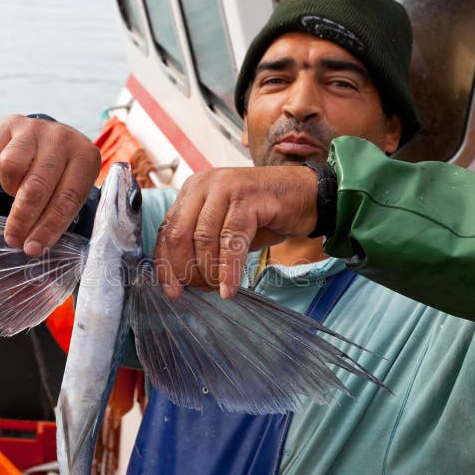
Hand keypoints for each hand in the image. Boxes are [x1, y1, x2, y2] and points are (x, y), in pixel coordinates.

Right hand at [0, 115, 100, 255]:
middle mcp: (62, 138)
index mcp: (86, 157)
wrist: (47, 139)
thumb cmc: (62, 176)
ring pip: (11, 168)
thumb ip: (60, 216)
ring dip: (11, 190)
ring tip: (18, 193)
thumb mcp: (70, 191)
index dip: (48, 227)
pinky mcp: (10, 123)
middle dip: (23, 219)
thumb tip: (34, 248)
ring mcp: (35, 128)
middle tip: (14, 240)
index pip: (66, 199)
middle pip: (37, 186)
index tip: (33, 248)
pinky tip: (9, 176)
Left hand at [155, 165, 317, 298]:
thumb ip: (203, 244)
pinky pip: (232, 241)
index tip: (172, 290)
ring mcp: (227, 187)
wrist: (309, 195)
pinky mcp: (249, 197)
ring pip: (204, 239)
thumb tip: (182, 278)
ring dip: (209, 272)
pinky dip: (229, 270)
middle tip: (198, 291)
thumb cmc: (265, 215)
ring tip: (219, 289)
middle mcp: (205, 184)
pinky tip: (230, 289)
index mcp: (194, 189)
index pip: (167, 229)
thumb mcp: (226, 229)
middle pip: (180, 234)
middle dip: (185, 270)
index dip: (165, 264)